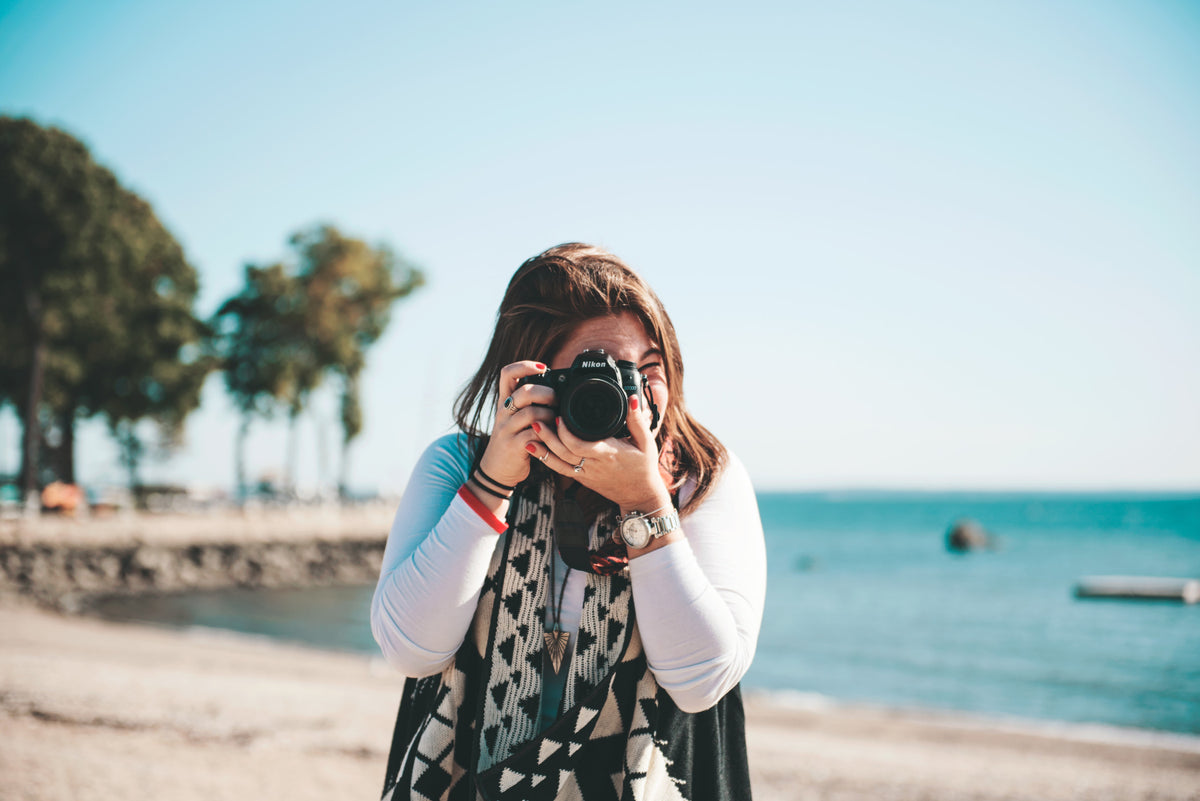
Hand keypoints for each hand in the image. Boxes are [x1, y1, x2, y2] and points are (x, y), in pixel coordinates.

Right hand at [475, 361, 556, 491]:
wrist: (497, 470)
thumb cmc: (513, 441)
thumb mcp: (515, 419)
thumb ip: (529, 405)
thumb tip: (556, 390)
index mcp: (504, 402)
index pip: (507, 374)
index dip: (525, 366)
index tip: (543, 367)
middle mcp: (503, 413)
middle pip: (524, 392)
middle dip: (547, 394)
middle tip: (557, 401)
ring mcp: (506, 429)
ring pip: (532, 414)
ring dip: (550, 416)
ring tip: (556, 422)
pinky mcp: (513, 446)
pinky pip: (534, 435)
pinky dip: (548, 435)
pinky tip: (551, 437)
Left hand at [527, 395, 671, 515]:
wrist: (639, 496)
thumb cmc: (643, 468)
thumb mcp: (646, 443)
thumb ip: (637, 420)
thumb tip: (632, 398)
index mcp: (608, 454)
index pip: (581, 445)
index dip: (567, 433)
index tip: (559, 417)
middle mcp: (594, 465)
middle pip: (564, 453)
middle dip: (548, 437)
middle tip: (536, 419)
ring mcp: (585, 473)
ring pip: (558, 462)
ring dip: (542, 448)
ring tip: (530, 432)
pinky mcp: (581, 478)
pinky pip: (560, 469)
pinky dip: (546, 459)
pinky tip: (534, 448)